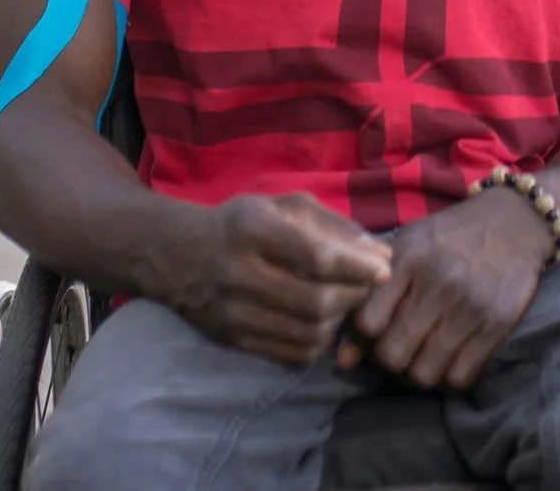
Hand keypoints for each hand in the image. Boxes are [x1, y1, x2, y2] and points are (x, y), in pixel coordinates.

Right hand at [159, 193, 392, 367]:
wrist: (176, 255)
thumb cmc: (241, 223)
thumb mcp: (282, 206)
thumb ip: (332, 225)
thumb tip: (379, 254)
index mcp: (252, 231)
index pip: (315, 256)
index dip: (357, 266)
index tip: (383, 268)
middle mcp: (238, 274)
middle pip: (315, 301)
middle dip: (354, 297)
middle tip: (368, 288)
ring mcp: (233, 314)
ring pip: (308, 333)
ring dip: (339, 322)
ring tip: (345, 304)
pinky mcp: (233, 341)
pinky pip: (292, 354)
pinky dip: (319, 343)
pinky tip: (321, 323)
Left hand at [341, 188, 551, 388]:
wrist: (514, 222)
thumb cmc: (449, 238)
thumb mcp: (407, 249)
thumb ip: (371, 298)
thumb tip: (343, 360)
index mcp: (409, 258)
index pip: (366, 323)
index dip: (362, 339)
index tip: (372, 334)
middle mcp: (439, 283)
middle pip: (393, 355)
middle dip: (388, 361)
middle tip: (397, 349)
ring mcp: (470, 306)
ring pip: (425, 373)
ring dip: (417, 373)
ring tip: (422, 356)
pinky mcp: (498, 325)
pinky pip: (460, 378)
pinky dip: (448, 378)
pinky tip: (448, 360)